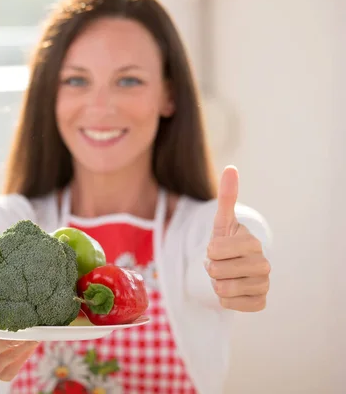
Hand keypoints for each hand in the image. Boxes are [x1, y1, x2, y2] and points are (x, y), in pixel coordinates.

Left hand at [206, 166, 270, 311]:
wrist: (232, 268)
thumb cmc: (226, 243)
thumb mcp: (222, 222)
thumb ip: (227, 197)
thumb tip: (232, 168)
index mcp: (252, 242)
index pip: (215, 250)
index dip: (208, 251)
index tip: (216, 249)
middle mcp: (263, 264)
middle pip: (218, 272)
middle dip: (211, 269)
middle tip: (219, 265)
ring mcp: (264, 285)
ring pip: (223, 290)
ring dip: (216, 284)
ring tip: (225, 276)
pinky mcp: (260, 302)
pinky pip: (231, 305)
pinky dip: (225, 300)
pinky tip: (232, 290)